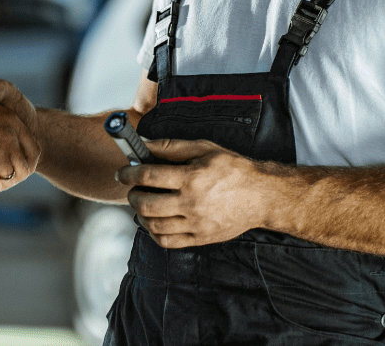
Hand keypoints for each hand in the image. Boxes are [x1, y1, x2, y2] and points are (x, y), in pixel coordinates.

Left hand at [117, 138, 270, 247]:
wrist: (261, 196)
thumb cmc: (233, 169)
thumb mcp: (205, 149)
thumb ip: (173, 146)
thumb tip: (145, 144)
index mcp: (191, 178)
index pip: (148, 176)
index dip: (129, 173)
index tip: (123, 173)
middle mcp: (191, 203)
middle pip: (146, 204)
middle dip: (132, 195)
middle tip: (132, 189)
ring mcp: (195, 224)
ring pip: (153, 225)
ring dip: (140, 214)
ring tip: (142, 204)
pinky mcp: (199, 238)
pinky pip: (167, 241)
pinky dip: (153, 233)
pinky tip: (154, 222)